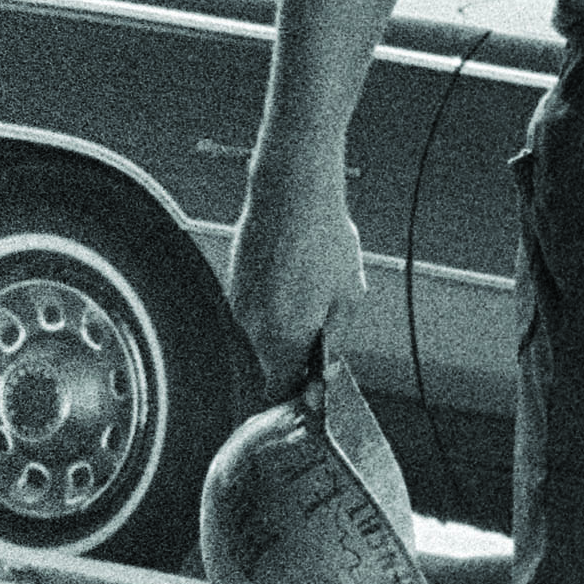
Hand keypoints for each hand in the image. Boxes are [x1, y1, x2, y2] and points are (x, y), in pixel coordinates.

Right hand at [224, 171, 365, 396]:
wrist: (291, 192)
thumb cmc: (325, 240)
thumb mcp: (350, 296)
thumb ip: (335, 337)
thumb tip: (326, 362)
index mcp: (282, 337)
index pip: (278, 387)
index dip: (295, 391)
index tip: (311, 385)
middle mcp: (252, 325)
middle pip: (270, 358)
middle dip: (294, 352)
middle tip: (321, 328)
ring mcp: (238, 300)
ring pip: (261, 329)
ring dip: (283, 322)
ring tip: (310, 289)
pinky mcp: (233, 277)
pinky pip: (254, 303)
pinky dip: (272, 299)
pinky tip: (294, 273)